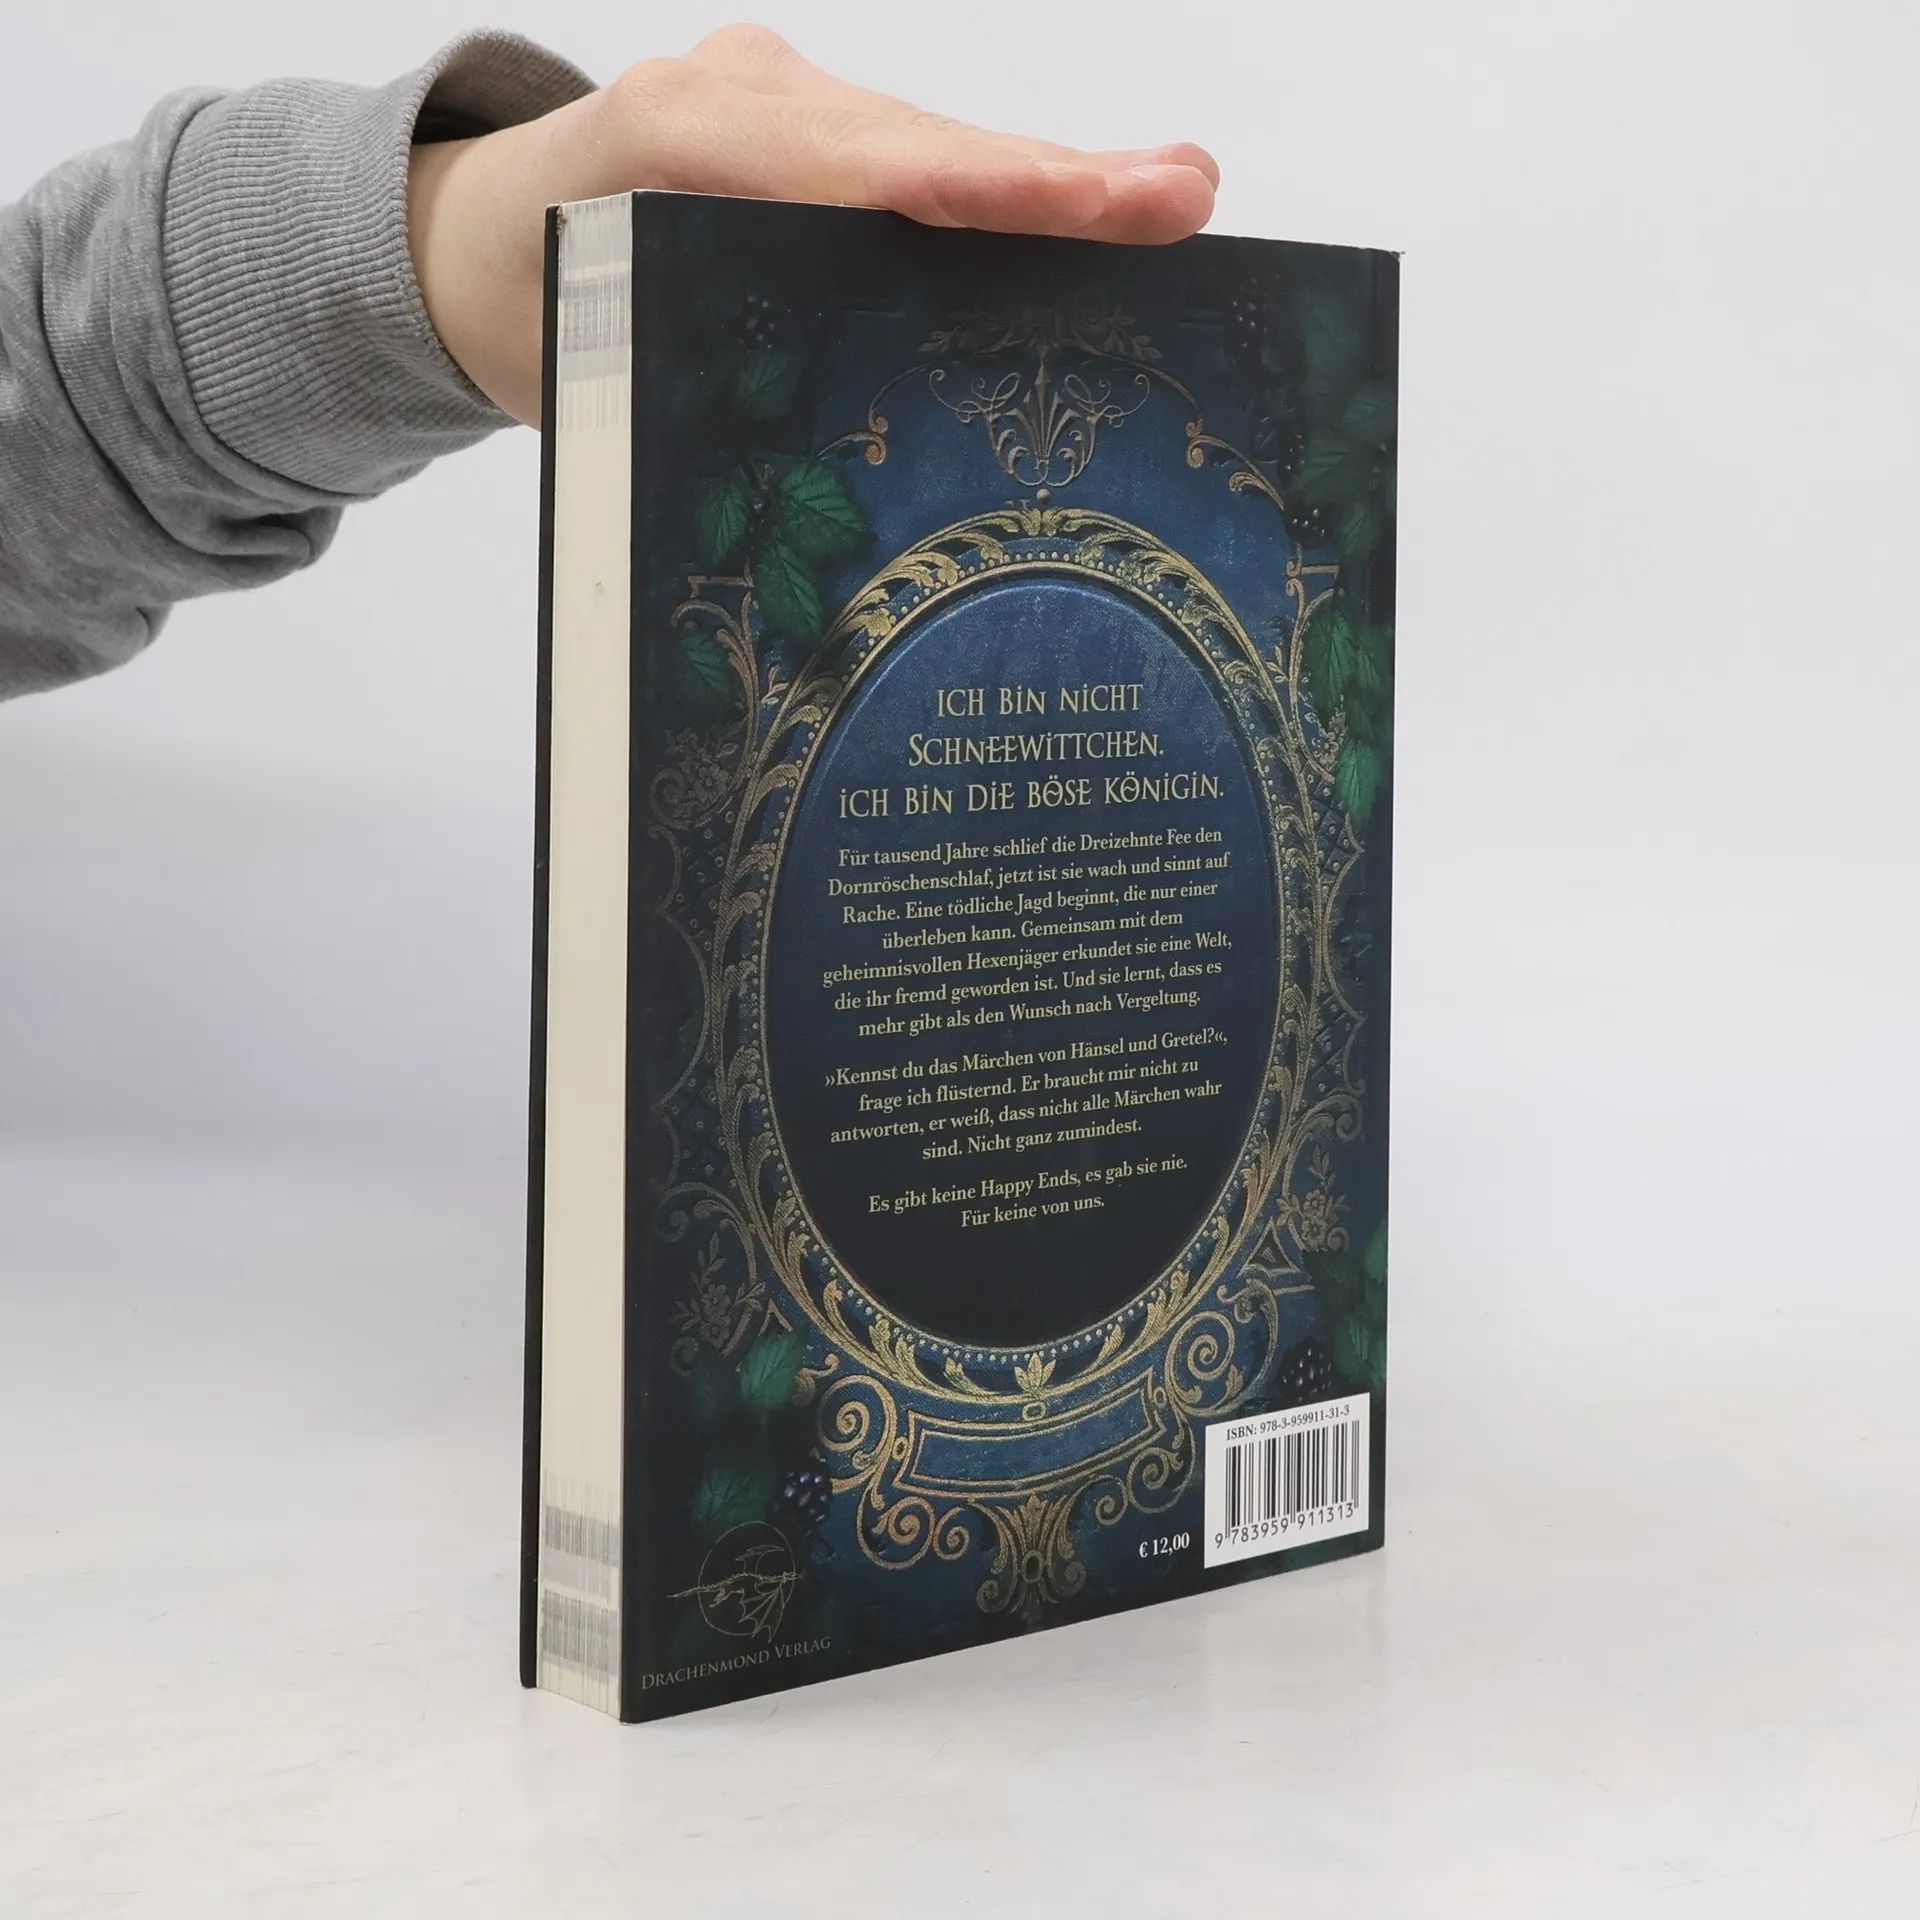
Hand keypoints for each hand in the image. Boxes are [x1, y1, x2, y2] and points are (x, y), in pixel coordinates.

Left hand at [407, 24, 1218, 425]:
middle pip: (921, 143)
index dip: (990, 192)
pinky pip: (905, 159)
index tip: (1097, 203)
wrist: (462, 238)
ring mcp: (772, 96)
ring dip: (1041, 185)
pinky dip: (988, 196)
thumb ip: (703, 394)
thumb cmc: (529, 320)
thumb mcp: (592, 368)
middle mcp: (740, 95)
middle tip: (1183, 195)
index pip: (862, 170)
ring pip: (926, 146)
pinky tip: (1086, 214)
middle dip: (1055, 178)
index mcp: (676, 144)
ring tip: (1165, 201)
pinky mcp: (796, 120)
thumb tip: (840, 497)